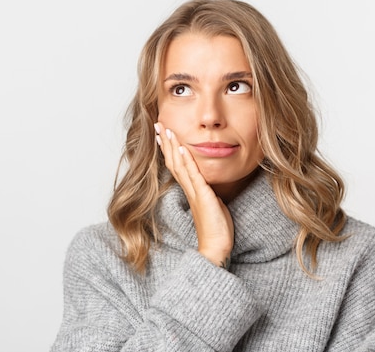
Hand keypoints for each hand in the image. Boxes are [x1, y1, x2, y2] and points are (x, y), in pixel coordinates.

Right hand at [155, 122, 233, 268]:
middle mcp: (189, 190)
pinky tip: (183, 148)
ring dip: (173, 146)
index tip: (163, 135)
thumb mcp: (213, 204)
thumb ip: (208, 192)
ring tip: (167, 130)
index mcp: (191, 190)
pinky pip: (193, 176)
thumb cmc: (216, 229)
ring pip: (180, 165)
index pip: (176, 165)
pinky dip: (187, 161)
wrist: (216, 248)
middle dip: (166, 142)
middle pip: (173, 161)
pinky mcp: (203, 196)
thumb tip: (209, 185)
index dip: (169, 149)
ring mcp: (194, 192)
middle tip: (159, 125)